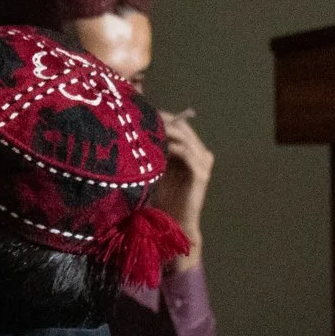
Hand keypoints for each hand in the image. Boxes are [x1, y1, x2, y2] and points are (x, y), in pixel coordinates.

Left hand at [146, 108, 212, 265]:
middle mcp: (200, 153)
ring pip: (184, 137)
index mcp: (191, 150)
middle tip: (139, 118)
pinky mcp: (201, 174)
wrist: (172, 223)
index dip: (160, 116)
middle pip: (182, 126)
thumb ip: (151, 150)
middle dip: (161, 121)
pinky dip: (169, 147)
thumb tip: (131, 128)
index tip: (138, 111)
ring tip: (143, 131)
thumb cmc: (160, 197)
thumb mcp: (154, 169)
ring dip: (163, 132)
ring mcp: (203, 163)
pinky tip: (152, 147)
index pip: (178, 123)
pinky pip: (186, 153)